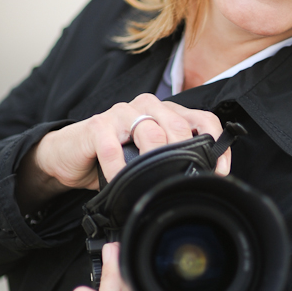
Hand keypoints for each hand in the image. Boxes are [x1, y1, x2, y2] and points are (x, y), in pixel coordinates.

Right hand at [16, 94, 229, 210]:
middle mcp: (148, 107)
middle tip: (182, 182)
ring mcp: (122, 113)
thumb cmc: (116, 158)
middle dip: (185, 157)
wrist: (71, 156)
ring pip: (151, 132)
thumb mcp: (151, 159)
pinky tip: (120, 183)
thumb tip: (207, 180)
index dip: (215, 145)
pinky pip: (113, 147)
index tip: (219, 171)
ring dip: (155, 161)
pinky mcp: (97, 125)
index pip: (203, 119)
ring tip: (154, 183)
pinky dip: (119, 169)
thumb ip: (175, 160)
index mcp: (167, 112)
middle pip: (179, 126)